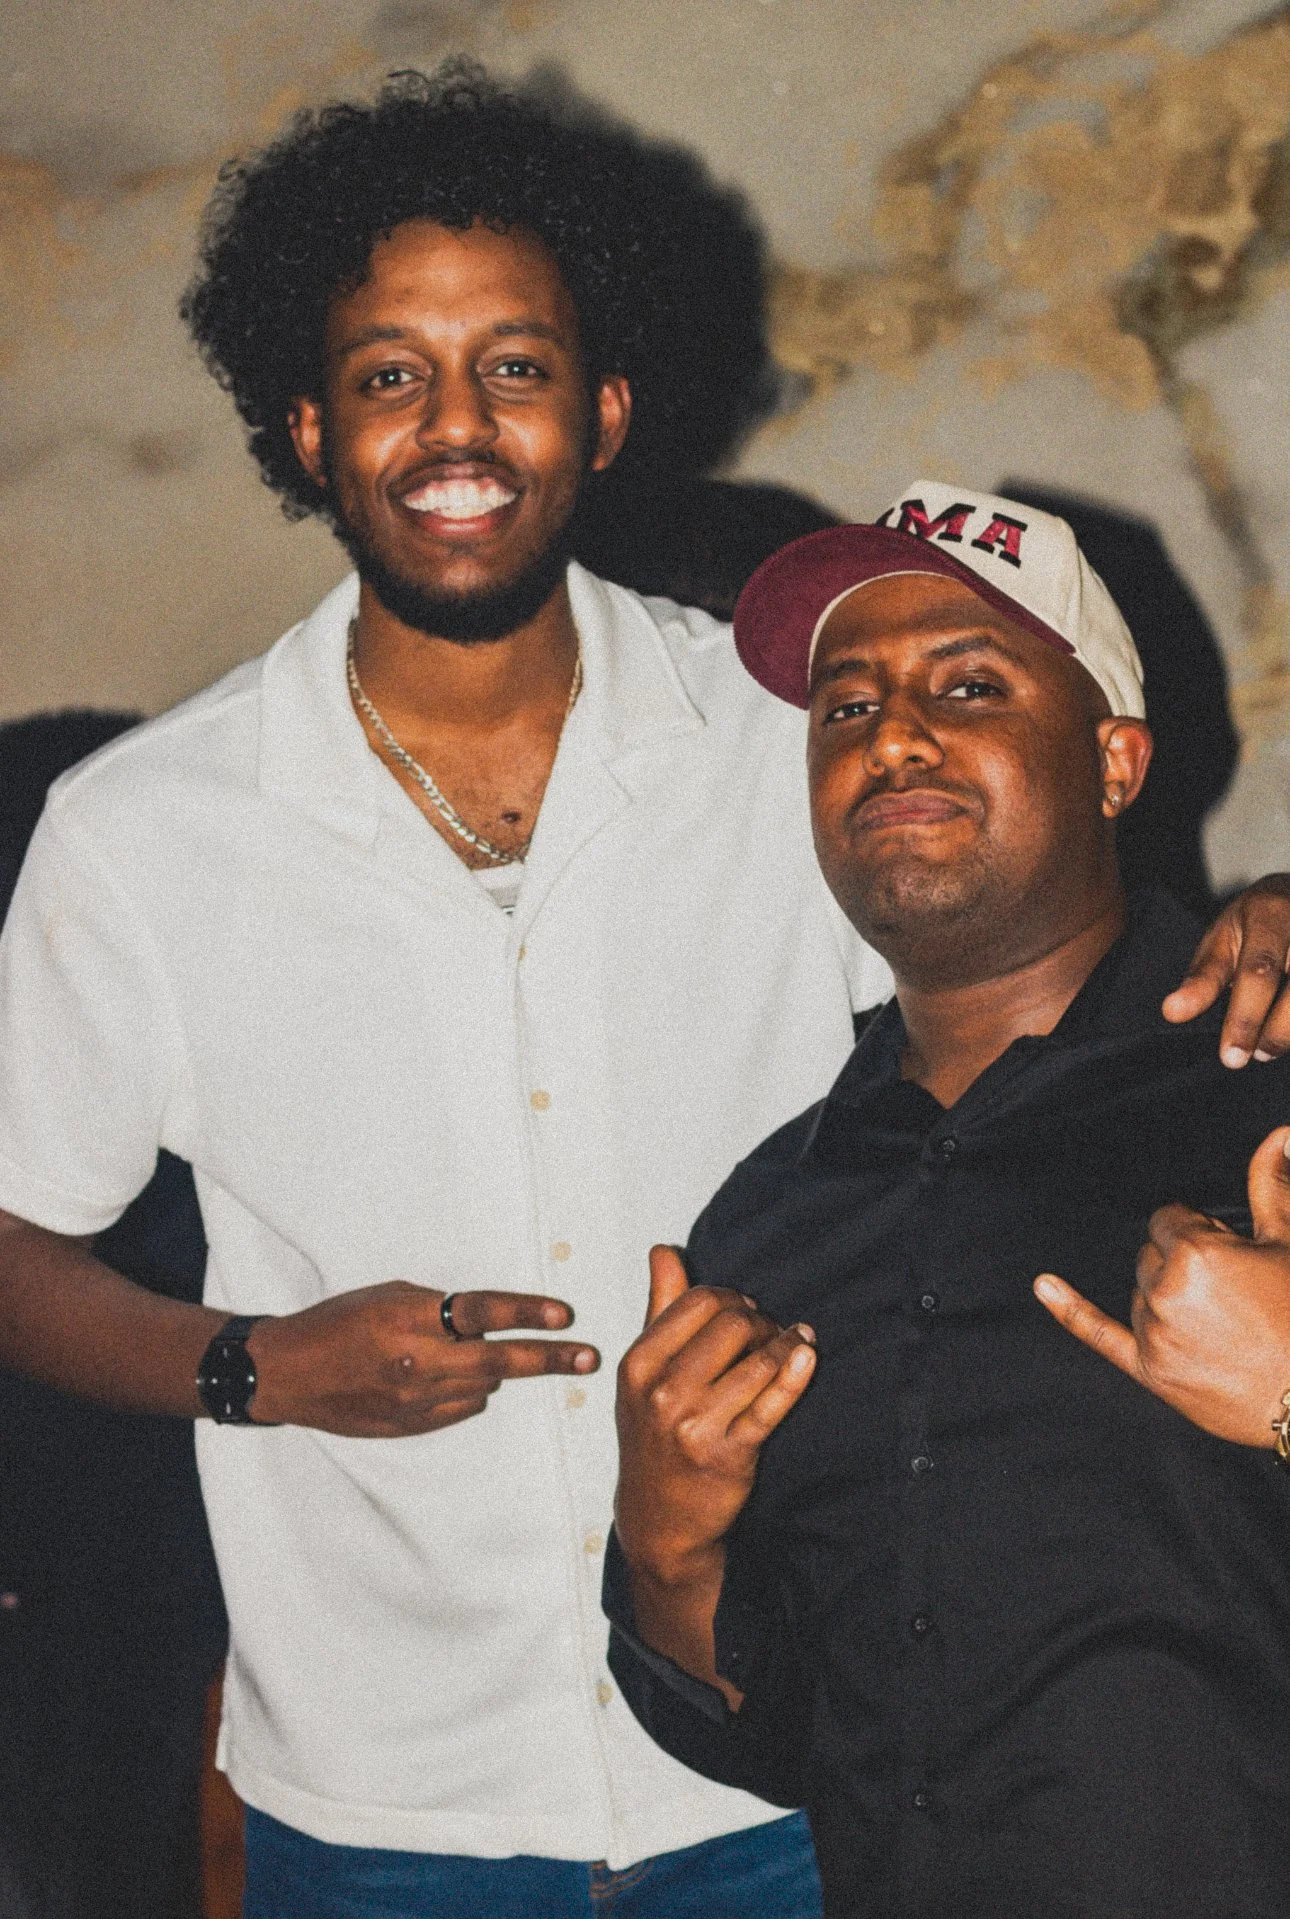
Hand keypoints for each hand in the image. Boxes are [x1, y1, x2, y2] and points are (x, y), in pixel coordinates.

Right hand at [247, 1281, 597, 1435]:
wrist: (286, 1374)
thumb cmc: (336, 1322)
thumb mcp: (388, 1296)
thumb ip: (440, 1309)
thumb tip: (487, 1322)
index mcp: (409, 1320)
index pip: (481, 1312)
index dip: (526, 1313)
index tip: (565, 1316)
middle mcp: (415, 1363)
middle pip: (497, 1361)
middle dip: (548, 1359)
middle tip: (588, 1358)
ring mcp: (413, 1402)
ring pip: (483, 1388)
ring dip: (501, 1371)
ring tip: (515, 1358)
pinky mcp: (409, 1427)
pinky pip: (460, 1409)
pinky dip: (469, 1392)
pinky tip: (457, 1379)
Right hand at [614, 1246, 815, 1585]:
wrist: (658, 1519)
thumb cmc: (653, 1437)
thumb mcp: (643, 1373)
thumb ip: (659, 1307)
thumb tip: (663, 1252)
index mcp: (639, 1363)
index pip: (700, 1300)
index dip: (733, 1299)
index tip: (746, 1312)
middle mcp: (663, 1391)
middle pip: (733, 1323)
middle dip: (762, 1321)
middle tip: (770, 1335)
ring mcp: (695, 1424)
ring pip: (759, 1359)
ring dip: (786, 1346)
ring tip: (793, 1348)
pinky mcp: (730, 1453)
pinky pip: (772, 1404)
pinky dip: (796, 1374)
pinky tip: (807, 1357)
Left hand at [1034, 1126, 1289, 1447]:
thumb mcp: (1287, 1244)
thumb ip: (1270, 1185)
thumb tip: (1279, 1134)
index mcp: (1195, 1254)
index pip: (1171, 1220)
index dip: (1202, 1235)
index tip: (1232, 1258)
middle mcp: (1164, 1290)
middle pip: (1153, 1254)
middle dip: (1183, 1265)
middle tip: (1234, 1295)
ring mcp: (1152, 1333)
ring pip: (1141, 1291)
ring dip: (1167, 1296)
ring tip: (1221, 1324)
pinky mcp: (1148, 1370)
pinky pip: (1097, 1332)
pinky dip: (1069, 1309)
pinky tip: (1043, 1285)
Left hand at [1162, 875, 1289, 1065]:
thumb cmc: (1256, 922)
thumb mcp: (1224, 938)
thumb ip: (1203, 977)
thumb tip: (1172, 1012)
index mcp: (1270, 913)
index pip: (1259, 971)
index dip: (1245, 1017)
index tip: (1231, 1056)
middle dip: (1275, 1031)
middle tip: (1253, 1055)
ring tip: (1270, 1048)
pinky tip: (1289, 1036)